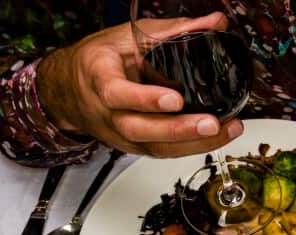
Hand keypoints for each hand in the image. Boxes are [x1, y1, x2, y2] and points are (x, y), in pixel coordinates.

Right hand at [37, 13, 243, 156]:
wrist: (71, 88)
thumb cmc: (101, 59)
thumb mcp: (131, 36)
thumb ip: (175, 30)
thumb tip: (216, 22)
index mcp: (99, 76)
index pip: (117, 93)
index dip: (145, 99)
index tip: (175, 100)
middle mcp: (107, 111)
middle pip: (139, 129)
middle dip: (178, 130)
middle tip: (211, 124)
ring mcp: (120, 133)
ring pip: (154, 147)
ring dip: (192, 143)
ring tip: (224, 130)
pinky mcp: (135, 145)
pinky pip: (162, 151)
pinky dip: (191, 146)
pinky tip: (217, 137)